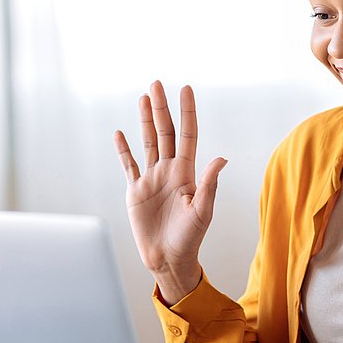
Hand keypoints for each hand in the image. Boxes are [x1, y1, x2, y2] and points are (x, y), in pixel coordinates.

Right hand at [113, 81, 227, 304]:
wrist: (168, 258)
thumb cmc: (189, 238)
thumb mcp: (202, 211)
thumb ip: (209, 184)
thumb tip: (222, 158)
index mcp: (187, 173)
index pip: (187, 135)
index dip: (187, 112)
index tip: (186, 89)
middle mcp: (169, 171)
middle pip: (165, 132)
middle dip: (162, 108)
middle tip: (157, 84)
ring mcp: (151, 179)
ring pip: (148, 142)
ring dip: (145, 120)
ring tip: (144, 98)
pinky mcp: (136, 191)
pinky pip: (129, 165)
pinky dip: (123, 149)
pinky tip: (120, 133)